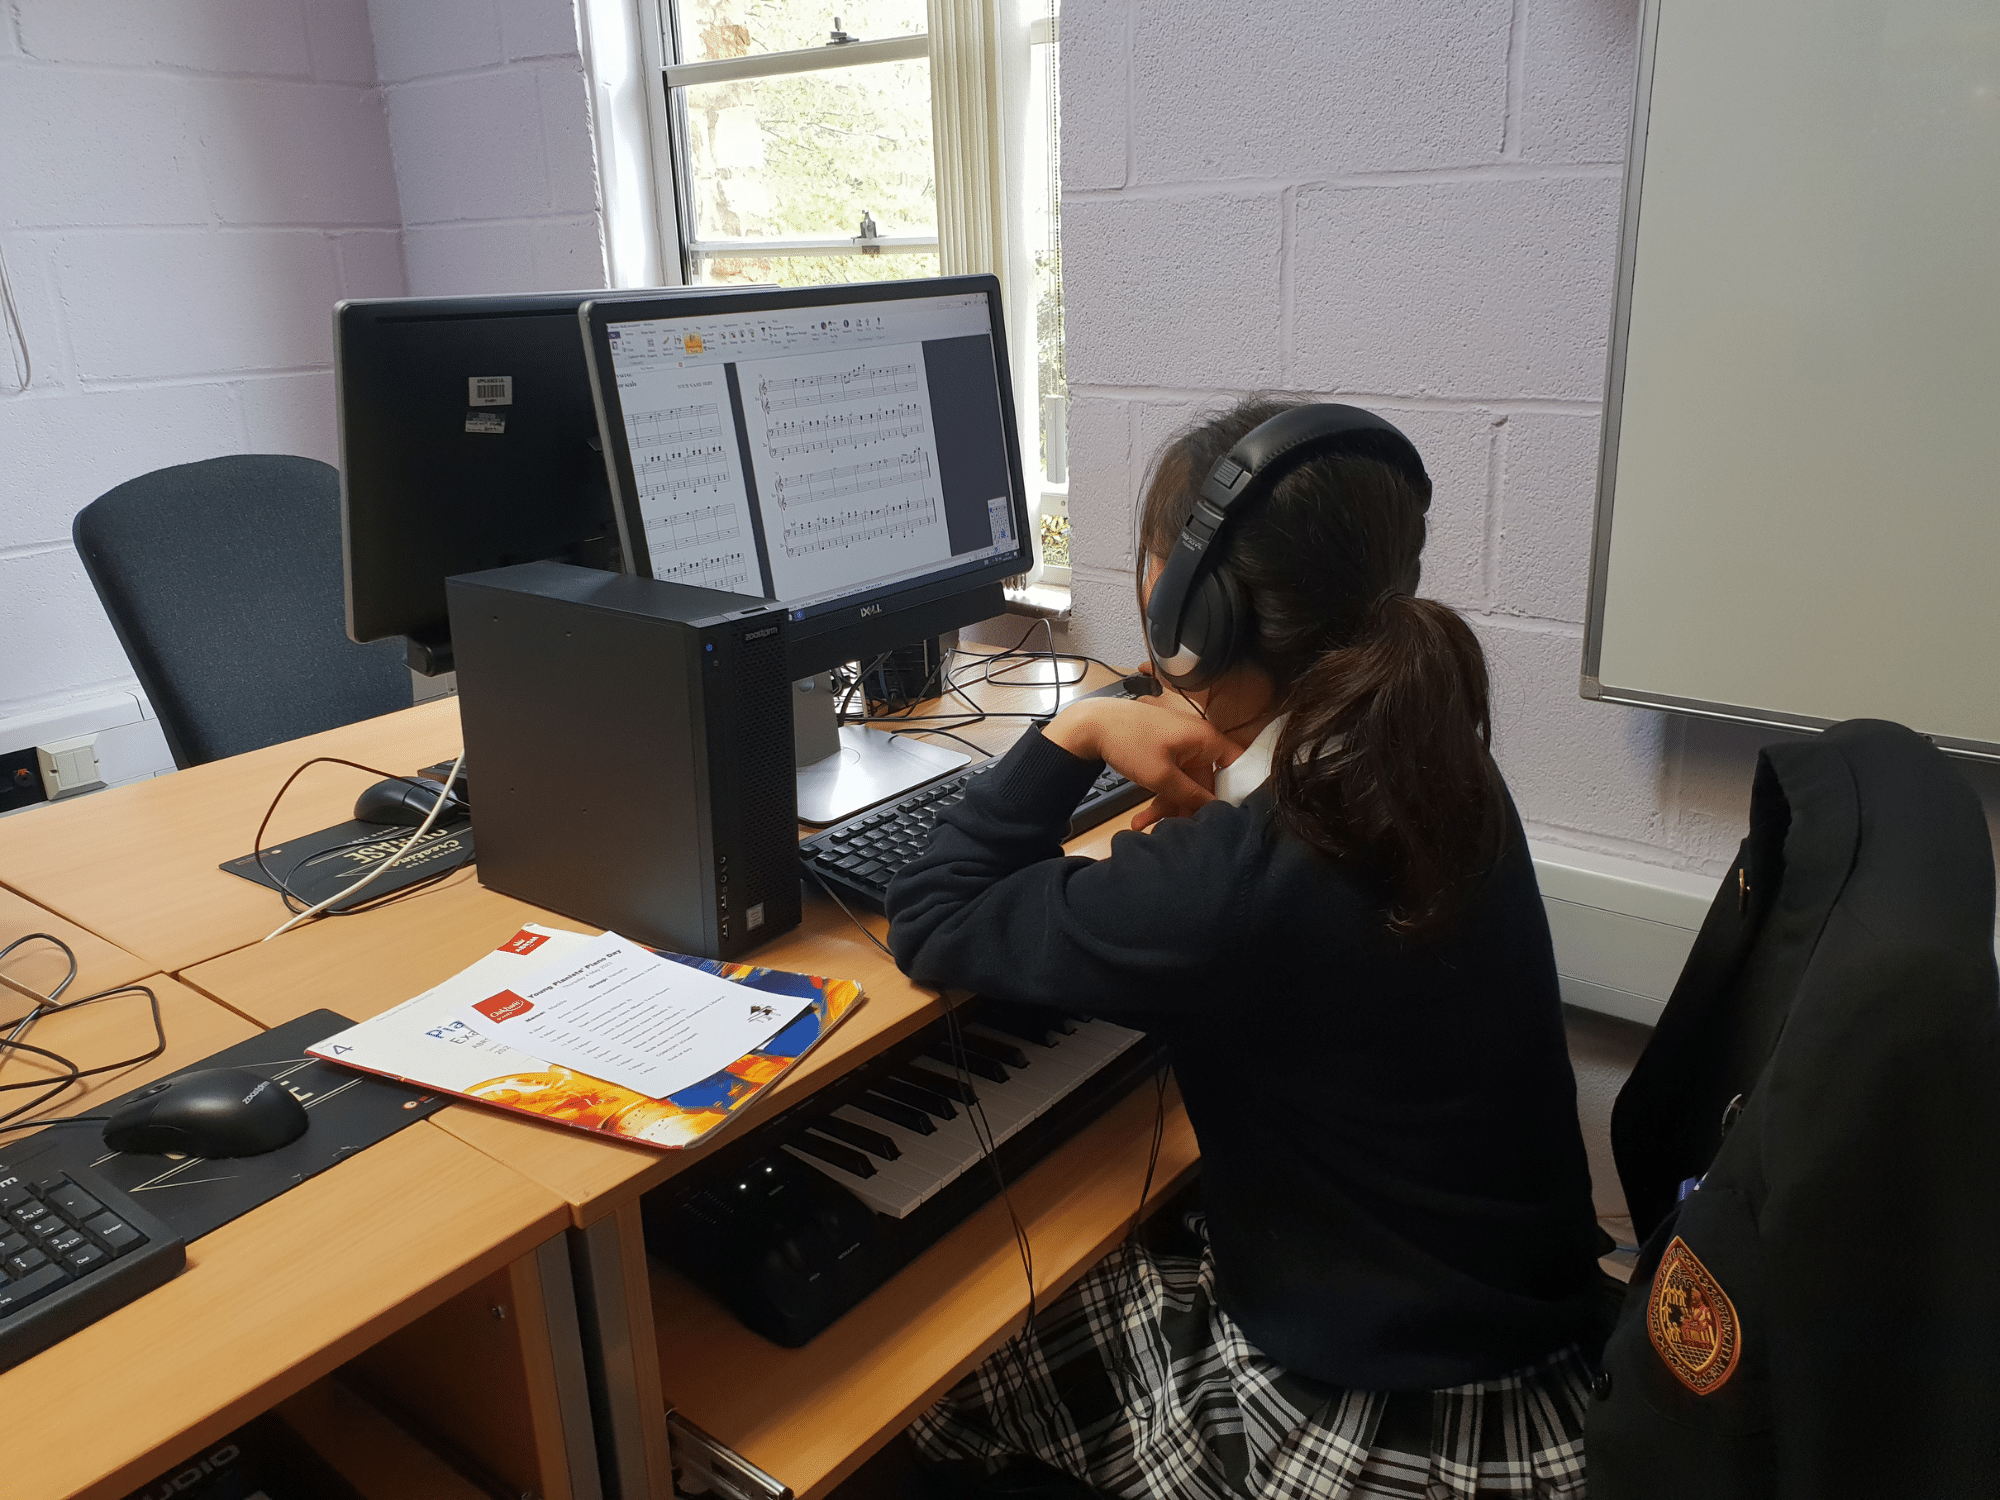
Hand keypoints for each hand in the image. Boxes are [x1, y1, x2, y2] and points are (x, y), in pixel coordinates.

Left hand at [1044, 696, 1240, 828]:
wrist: (1091, 725)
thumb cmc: (1128, 739)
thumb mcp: (1161, 775)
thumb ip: (1190, 795)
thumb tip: (1213, 809)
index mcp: (1206, 739)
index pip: (1237, 765)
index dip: (1237, 791)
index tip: (1229, 816)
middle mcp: (1197, 742)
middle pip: (1206, 782)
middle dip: (1190, 808)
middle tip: (1180, 831)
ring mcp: (1180, 748)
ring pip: (1185, 785)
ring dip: (1168, 808)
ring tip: (1148, 827)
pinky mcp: (1164, 754)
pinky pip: (1170, 780)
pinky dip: (1159, 798)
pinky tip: (1140, 820)